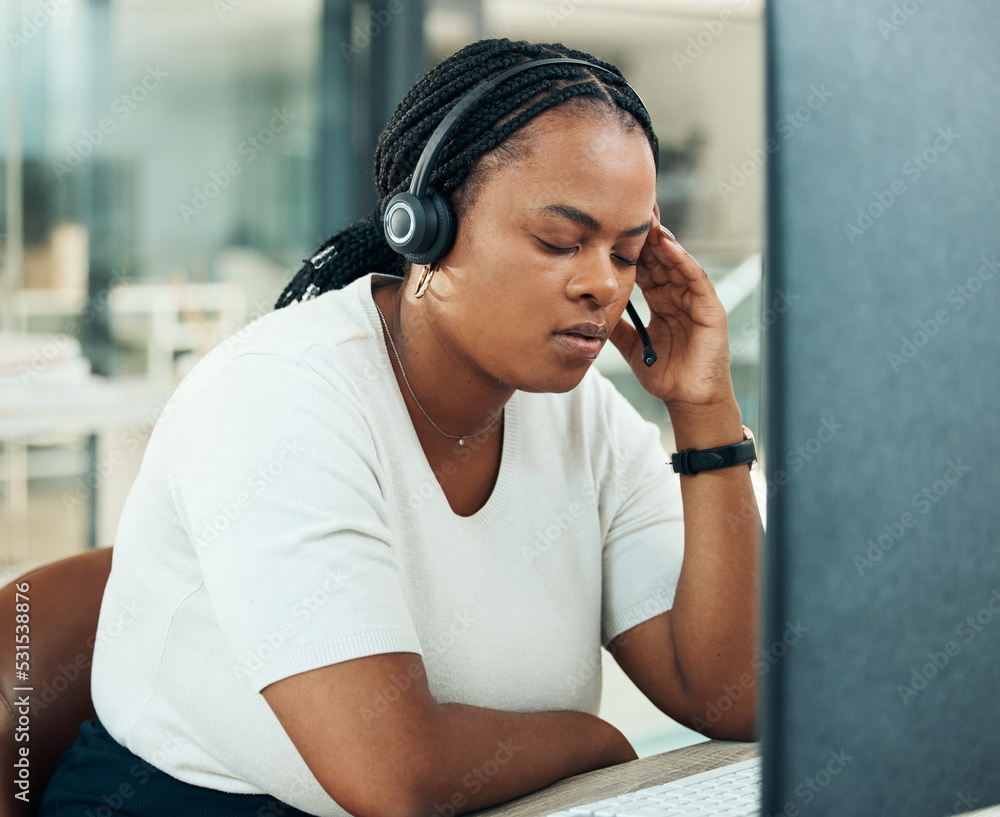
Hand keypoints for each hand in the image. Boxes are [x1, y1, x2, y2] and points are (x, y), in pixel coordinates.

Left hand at [608, 205, 735, 411]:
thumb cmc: (664, 375)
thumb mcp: (631, 347)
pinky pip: (696, 279)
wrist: (687, 399)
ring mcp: (695, 300)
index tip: (612, 229)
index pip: (645, 268)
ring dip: (662, 242)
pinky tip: (668, 246)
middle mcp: (678, 296)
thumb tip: (593, 314)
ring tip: (647, 221)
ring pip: (677, 263)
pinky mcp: (710, 308)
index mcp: (661, 302)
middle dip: (646, 237)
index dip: (630, 249)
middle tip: (628, 211)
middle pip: (660, 259)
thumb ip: (618, 328)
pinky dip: (683, 261)